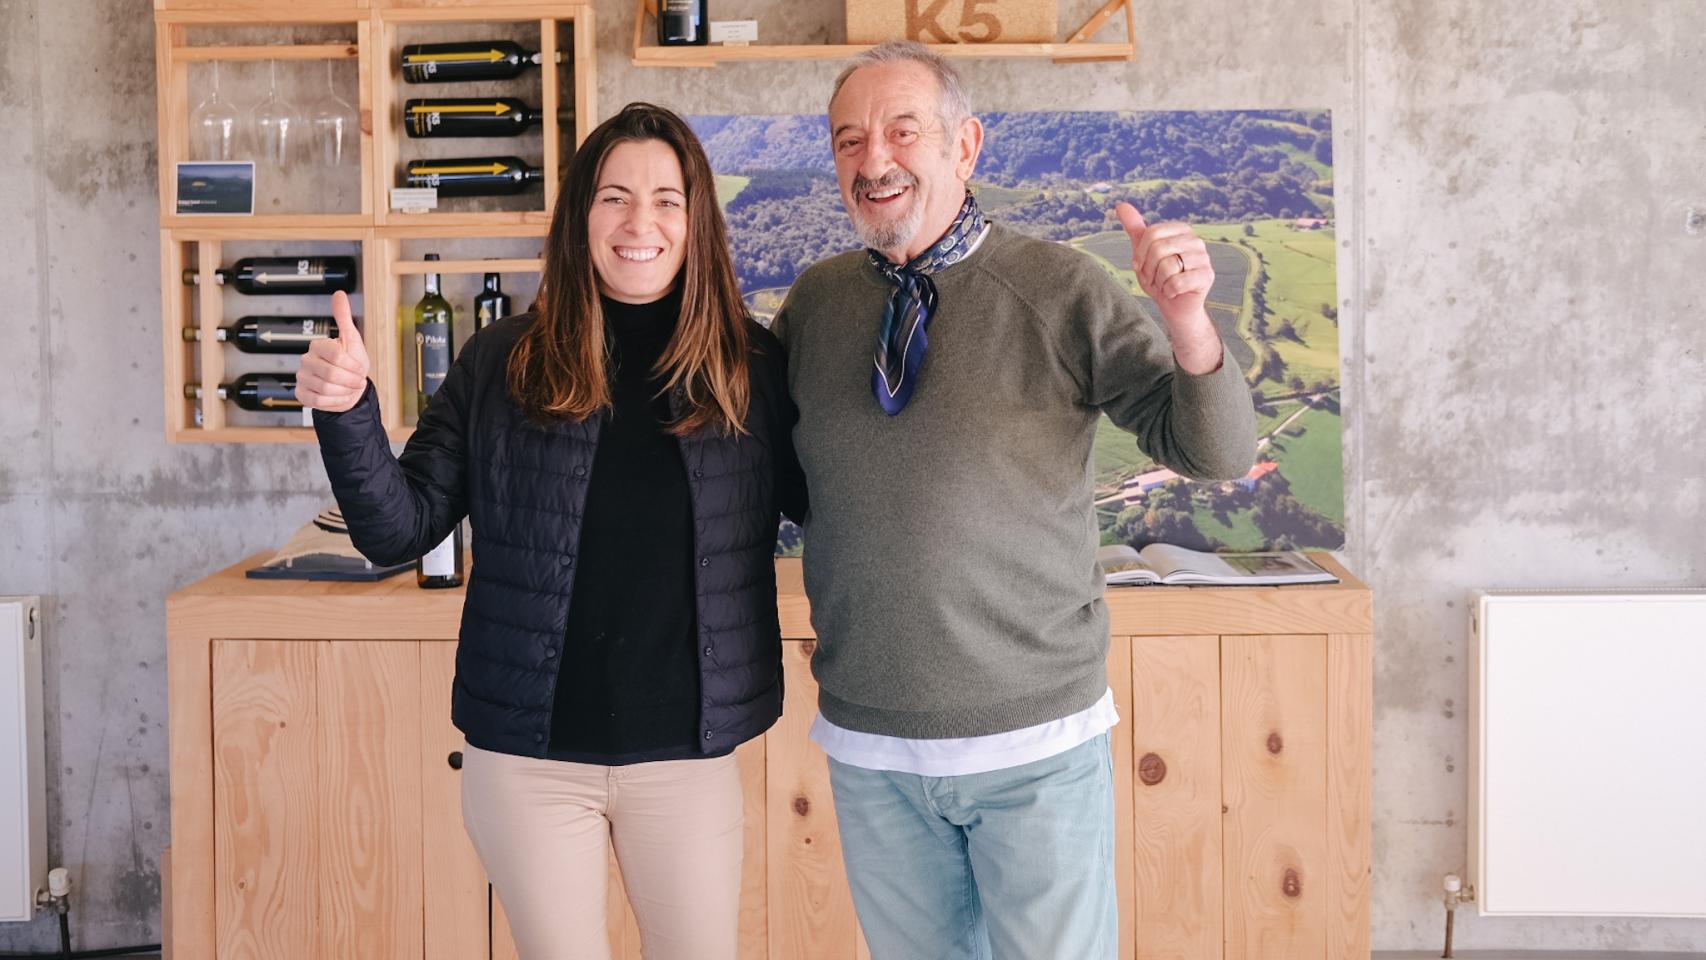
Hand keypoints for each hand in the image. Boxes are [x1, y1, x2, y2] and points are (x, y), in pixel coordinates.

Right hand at [295, 290, 369, 412]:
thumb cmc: (352, 363)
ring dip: (344, 391)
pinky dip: (335, 401)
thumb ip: (344, 317)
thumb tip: (339, 293)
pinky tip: (341, 396)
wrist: (350, 388)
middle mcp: (307, 360)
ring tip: (349, 388)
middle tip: (357, 381)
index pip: (337, 355)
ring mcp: (302, 377)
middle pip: (331, 374)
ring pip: (325, 389)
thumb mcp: (352, 339)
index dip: (353, 366)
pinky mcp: (301, 394)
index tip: (360, 369)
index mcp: (318, 345)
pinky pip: (318, 401)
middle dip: (350, 380)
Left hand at [1114, 202, 1223, 373]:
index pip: (1151, 233)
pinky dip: (1169, 291)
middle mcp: (1195, 240)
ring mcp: (1204, 258)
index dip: (1140, 254)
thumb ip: (1135, 228)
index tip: (1141, 266)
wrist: (1174, 306)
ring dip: (1159, 282)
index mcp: (1180, 230)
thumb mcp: (1143, 253)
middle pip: (1158, 249)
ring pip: (1167, 266)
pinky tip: (1174, 292)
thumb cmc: (1159, 277)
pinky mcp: (1207, 276)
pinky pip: (1177, 282)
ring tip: (1165, 284)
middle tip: (1154, 279)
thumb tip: (1121, 205)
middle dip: (1149, 269)